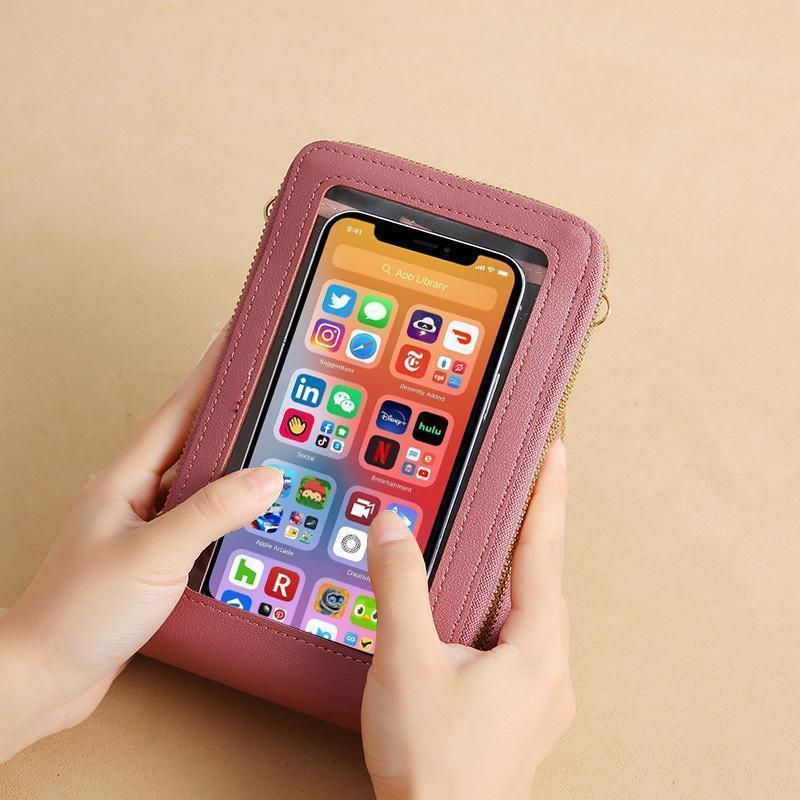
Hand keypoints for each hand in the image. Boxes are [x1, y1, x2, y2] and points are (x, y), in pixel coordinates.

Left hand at [0, 330, 281, 760]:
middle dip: (235, 417)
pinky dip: (229, 515)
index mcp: (126, 478)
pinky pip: (200, 523)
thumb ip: (212, 512)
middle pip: (195, 443)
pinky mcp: (154, 559)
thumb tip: (266, 478)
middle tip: (275, 400)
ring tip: (276, 455)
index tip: (241, 342)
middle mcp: (135, 495)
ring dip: (235, 470)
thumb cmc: (82, 611)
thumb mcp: (154, 554)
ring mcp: (144, 527)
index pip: (180, 410)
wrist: (47, 676)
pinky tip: (254, 520)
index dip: (212, 372)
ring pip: (200, 485)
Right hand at [362, 439, 572, 799]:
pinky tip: (487, 607)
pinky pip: (520, 638)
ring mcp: (539, 694)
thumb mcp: (407, 662)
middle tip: (534, 481)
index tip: (557, 453)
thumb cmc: (434, 766)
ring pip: (533, 611)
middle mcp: (550, 669)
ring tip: (512, 530)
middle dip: (538, 525)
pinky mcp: (520, 710)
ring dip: (523, 566)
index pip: (544, 552)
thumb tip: (392, 528)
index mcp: (537, 649)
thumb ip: (400, 587)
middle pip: (546, 578)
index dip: (549, 496)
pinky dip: (506, 605)